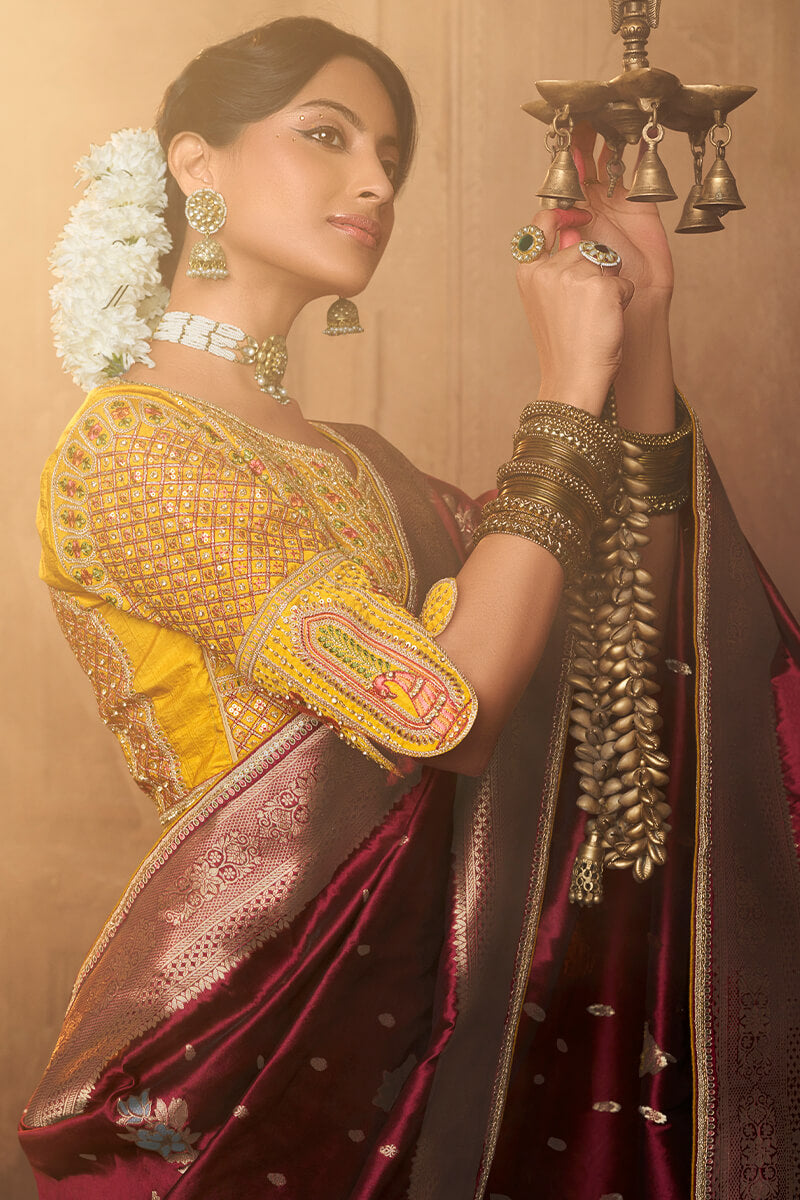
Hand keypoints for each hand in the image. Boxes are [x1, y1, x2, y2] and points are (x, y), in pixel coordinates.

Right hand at [515, 207, 634, 416]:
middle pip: (586, 248)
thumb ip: (556, 267)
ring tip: (596, 317)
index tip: (579, 214)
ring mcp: (572, 275)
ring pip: (607, 263)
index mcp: (528, 274)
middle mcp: (546, 270)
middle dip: (595, 270)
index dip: (563, 215)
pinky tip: (607, 322)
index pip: (542, 224)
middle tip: (587, 310)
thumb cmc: (564, 348)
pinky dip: (623, 301)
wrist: (573, 380)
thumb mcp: (548, 303)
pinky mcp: (600, 286)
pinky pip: (624, 282)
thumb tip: (575, 233)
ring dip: (610, 287)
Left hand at [567, 123, 673, 307]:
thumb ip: (565, 237)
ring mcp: (614, 204)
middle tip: (582, 110)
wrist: (629, 314)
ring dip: (607, 136)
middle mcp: (588, 207)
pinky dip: (640, 149)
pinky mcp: (640, 205)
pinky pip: (639, 171)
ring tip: (607, 109)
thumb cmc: (594, 299)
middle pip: (582, 163)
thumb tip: (561, 208)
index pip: (560, 181)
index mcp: (565, 220)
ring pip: (608, 161)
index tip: (559, 135)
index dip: (559, 160)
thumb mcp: (570, 266)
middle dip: (581, 138)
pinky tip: (640, 128)